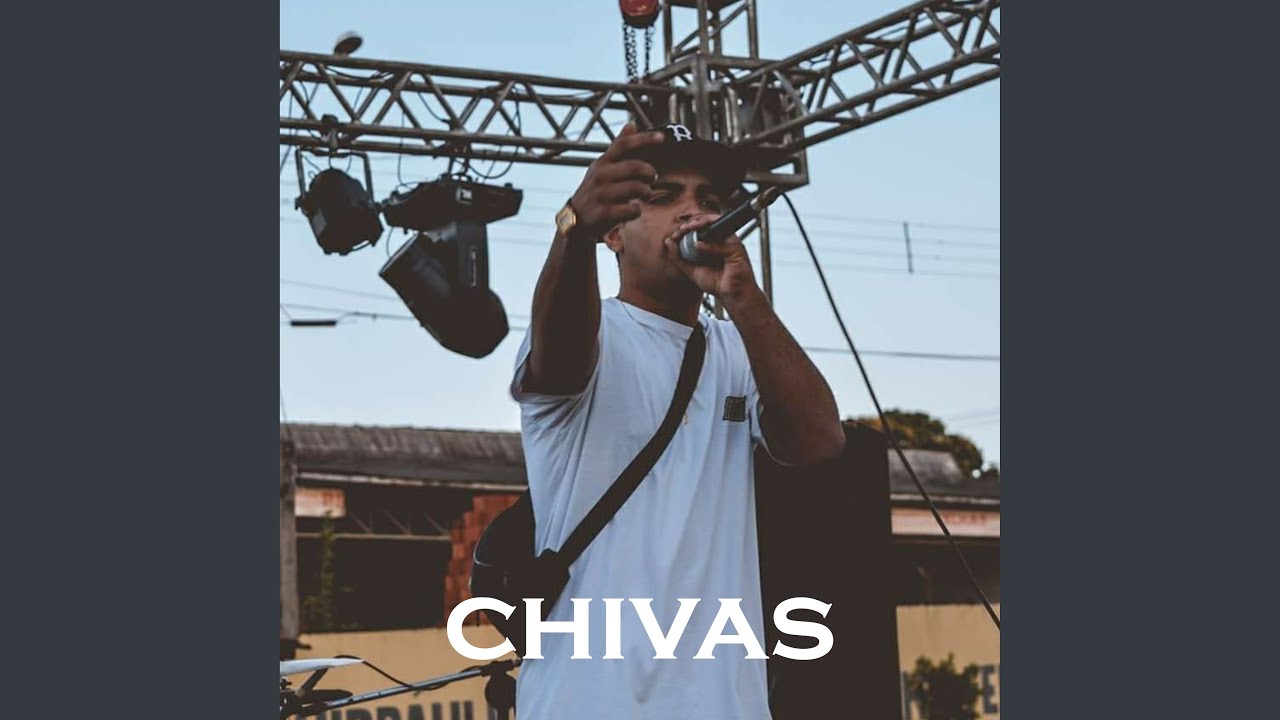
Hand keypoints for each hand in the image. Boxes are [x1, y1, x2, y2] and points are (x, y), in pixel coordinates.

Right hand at [567, 122, 665, 239]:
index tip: (661, 137)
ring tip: (645, 195)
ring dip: (646, 192)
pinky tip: (633, 210)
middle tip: (653, 178)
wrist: (575, 221)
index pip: (624, 144)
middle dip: (650, 172)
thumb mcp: (603, 167)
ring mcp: (602, 194)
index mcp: (603, 162)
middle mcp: (601, 175)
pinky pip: (631, 209)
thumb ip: (617, 148)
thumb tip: (631, 124)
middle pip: (634, 166)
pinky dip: (637, 210)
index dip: (644, 139)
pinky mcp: (604, 212)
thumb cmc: (596, 191)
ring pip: (636, 188)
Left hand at [662, 218, 761, 305]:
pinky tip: (698, 247)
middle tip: (680, 230)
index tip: (675, 235)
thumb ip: (678, 258)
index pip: (699, 228)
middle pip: (707, 223)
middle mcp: (722, 240)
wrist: (732, 296)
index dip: (686, 228)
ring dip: (699, 224)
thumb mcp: (691, 270)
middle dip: (691, 223)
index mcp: (713, 243)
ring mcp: (730, 243)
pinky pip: (722, 244)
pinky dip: (709, 245)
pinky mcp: (737, 250)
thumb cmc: (717, 283)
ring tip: (687, 229)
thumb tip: (667, 241)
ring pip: (716, 225)